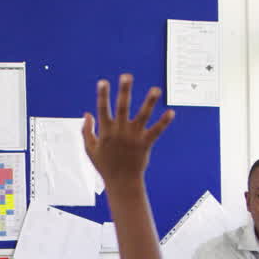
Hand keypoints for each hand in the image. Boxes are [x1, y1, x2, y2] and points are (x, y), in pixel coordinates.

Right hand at [81, 74, 173, 189]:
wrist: (121, 182)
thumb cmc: (105, 165)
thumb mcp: (90, 149)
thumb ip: (86, 130)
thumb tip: (87, 113)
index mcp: (105, 132)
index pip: (102, 109)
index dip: (102, 95)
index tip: (103, 82)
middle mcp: (120, 132)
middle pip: (122, 107)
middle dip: (124, 91)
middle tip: (127, 76)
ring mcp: (133, 137)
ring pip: (142, 116)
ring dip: (149, 102)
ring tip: (156, 90)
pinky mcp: (145, 144)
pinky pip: (156, 131)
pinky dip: (164, 122)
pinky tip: (171, 112)